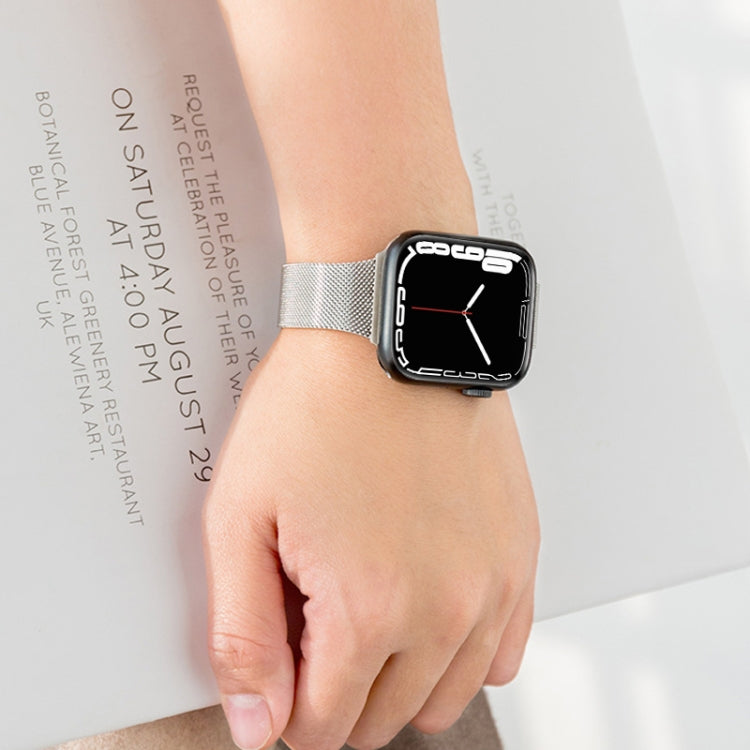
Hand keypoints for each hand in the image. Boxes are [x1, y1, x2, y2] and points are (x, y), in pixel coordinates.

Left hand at [202, 329, 539, 749]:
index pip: (322, 726)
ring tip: (367, 613)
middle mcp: (445, 611)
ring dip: (397, 681)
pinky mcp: (519, 555)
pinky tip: (427, 613)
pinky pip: (503, 654)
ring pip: (443, 698)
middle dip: (336, 694)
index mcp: (369, 610)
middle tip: (314, 621)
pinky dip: (460, 655)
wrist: (390, 333)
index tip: (278, 659)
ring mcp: (493, 585)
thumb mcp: (242, 518)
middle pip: (381, 720)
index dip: (286, 704)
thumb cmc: (315, 409)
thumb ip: (242, 638)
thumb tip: (258, 728)